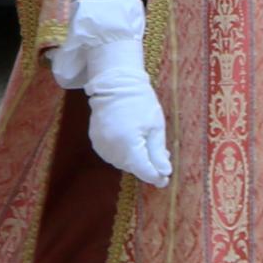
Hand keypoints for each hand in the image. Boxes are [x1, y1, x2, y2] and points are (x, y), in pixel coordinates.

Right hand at [48, 0, 169, 185]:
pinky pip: (112, 154)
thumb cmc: (140, 101)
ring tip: (146, 146)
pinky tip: (131, 142)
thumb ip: (158, 153)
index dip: (156, 177)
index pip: (144, 171)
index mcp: (129, 145)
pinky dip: (123, 153)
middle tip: (161, 158)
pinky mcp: (96, 140)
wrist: (114, 82)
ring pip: (122, 162)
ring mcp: (101, 145)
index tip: (166, 179)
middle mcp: (112, 149)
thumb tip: (164, 174)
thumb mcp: (155, 126)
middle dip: (147, 165)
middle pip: (133, 168)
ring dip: (135, 159)